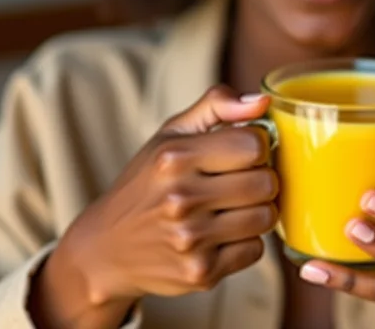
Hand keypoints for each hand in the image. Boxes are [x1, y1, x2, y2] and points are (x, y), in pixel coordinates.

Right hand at [33, 86, 277, 326]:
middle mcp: (180, 199)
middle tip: (241, 179)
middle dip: (261, 177)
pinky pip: (256, 250)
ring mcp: (190, 240)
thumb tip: (263, 101)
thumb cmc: (149, 180)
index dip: (257, 145)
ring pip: (266, 217)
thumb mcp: (172, 133)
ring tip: (233, 205)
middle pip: (265, 182)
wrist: (107, 248)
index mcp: (175, 157)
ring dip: (257, 210)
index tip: (243, 150)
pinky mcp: (200, 273)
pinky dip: (246, 241)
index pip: (254, 144)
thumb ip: (217, 105)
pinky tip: (222, 233)